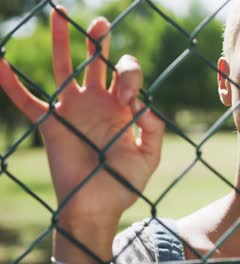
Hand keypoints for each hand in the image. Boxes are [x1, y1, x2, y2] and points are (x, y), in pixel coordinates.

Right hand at [0, 7, 164, 260]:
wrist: (98, 206)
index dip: (128, 74)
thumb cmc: (125, 183)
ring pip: (64, 69)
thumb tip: (143, 102)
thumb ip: (154, 129)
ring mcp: (72, 110)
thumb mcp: (149, 156)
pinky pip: (27, 100)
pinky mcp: (51, 124)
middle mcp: (96, 103)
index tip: (125, 97)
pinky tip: (1, 62)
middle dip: (98, 43)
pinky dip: (11, 84)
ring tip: (61, 15)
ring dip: (61, 43)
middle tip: (100, 24)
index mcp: (122, 108)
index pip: (126, 75)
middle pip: (95, 63)